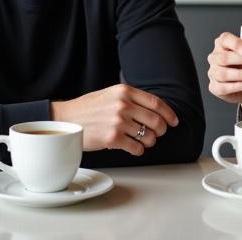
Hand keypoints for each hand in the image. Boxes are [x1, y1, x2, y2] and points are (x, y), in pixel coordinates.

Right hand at [50, 84, 178, 155]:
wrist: (67, 119)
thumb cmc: (89, 108)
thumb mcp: (111, 94)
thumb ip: (131, 98)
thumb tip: (155, 109)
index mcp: (125, 91)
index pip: (156, 103)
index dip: (169, 113)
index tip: (174, 121)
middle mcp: (123, 105)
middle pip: (156, 120)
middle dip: (162, 130)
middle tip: (159, 133)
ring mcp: (118, 122)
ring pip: (149, 136)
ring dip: (149, 142)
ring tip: (143, 141)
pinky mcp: (112, 138)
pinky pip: (137, 148)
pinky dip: (139, 150)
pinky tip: (134, 148)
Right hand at [207, 32, 241, 104]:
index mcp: (222, 43)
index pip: (225, 39)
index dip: (238, 45)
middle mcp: (215, 57)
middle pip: (224, 58)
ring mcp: (213, 72)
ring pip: (223, 74)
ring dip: (241, 74)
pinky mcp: (214, 87)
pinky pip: (222, 88)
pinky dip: (236, 86)